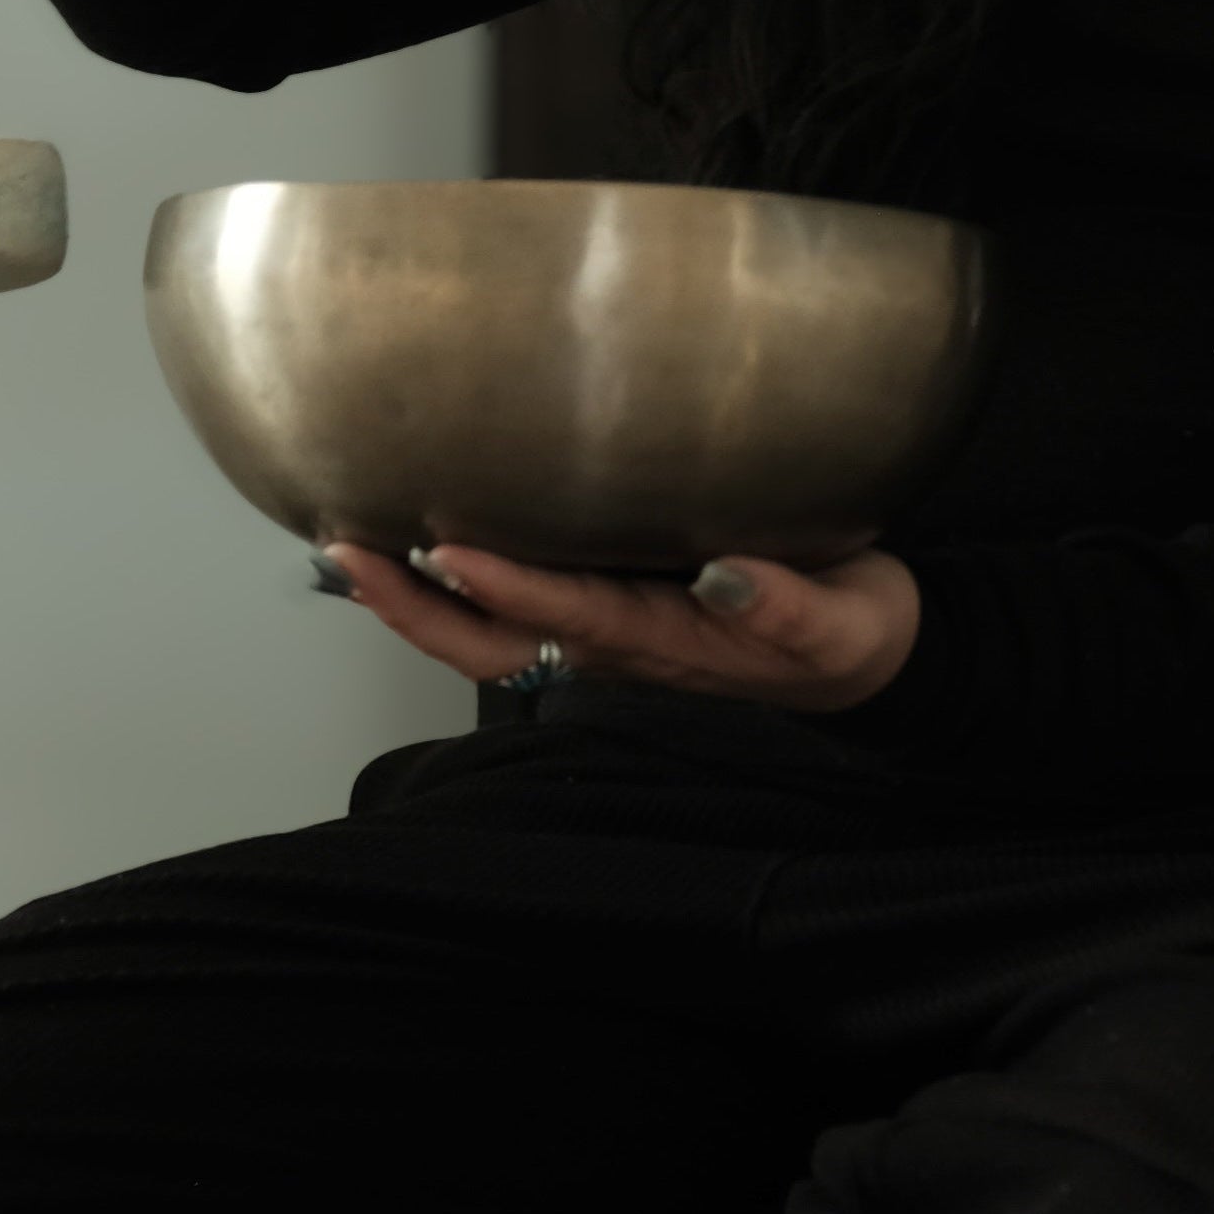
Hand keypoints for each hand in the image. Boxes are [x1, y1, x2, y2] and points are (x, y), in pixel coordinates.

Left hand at [326, 542, 921, 712]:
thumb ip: (785, 603)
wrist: (866, 663)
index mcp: (671, 643)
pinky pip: (510, 614)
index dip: (509, 588)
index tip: (449, 551)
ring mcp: (605, 638)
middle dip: (416, 607)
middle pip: (494, 644)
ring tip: (348, 550)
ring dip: (415, 602)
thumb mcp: (842, 623)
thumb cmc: (851, 634)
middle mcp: (620, 647)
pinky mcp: (607, 616)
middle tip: (347, 553)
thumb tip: (721, 571)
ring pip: (488, 636)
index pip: (574, 615)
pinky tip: (410, 551)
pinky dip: (448, 591)